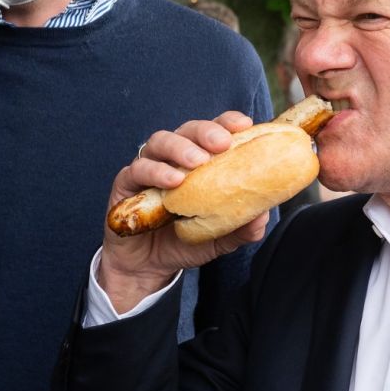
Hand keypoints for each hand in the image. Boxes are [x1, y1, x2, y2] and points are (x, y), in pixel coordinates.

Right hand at [99, 111, 268, 312]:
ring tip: (196, 162)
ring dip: (180, 148)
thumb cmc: (185, 242)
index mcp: (200, 161)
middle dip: (206, 131)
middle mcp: (174, 157)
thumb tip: (263, 216)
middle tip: (221, 143)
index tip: (245, 124)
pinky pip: (138, 169)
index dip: (228, 122)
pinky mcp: (126, 183)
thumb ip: (241, 228)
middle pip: (188, 129)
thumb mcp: (220, 237)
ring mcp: (149, 167)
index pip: (214, 131)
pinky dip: (156, 171)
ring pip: (161, 141)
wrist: (149, 267)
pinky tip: (172, 181)